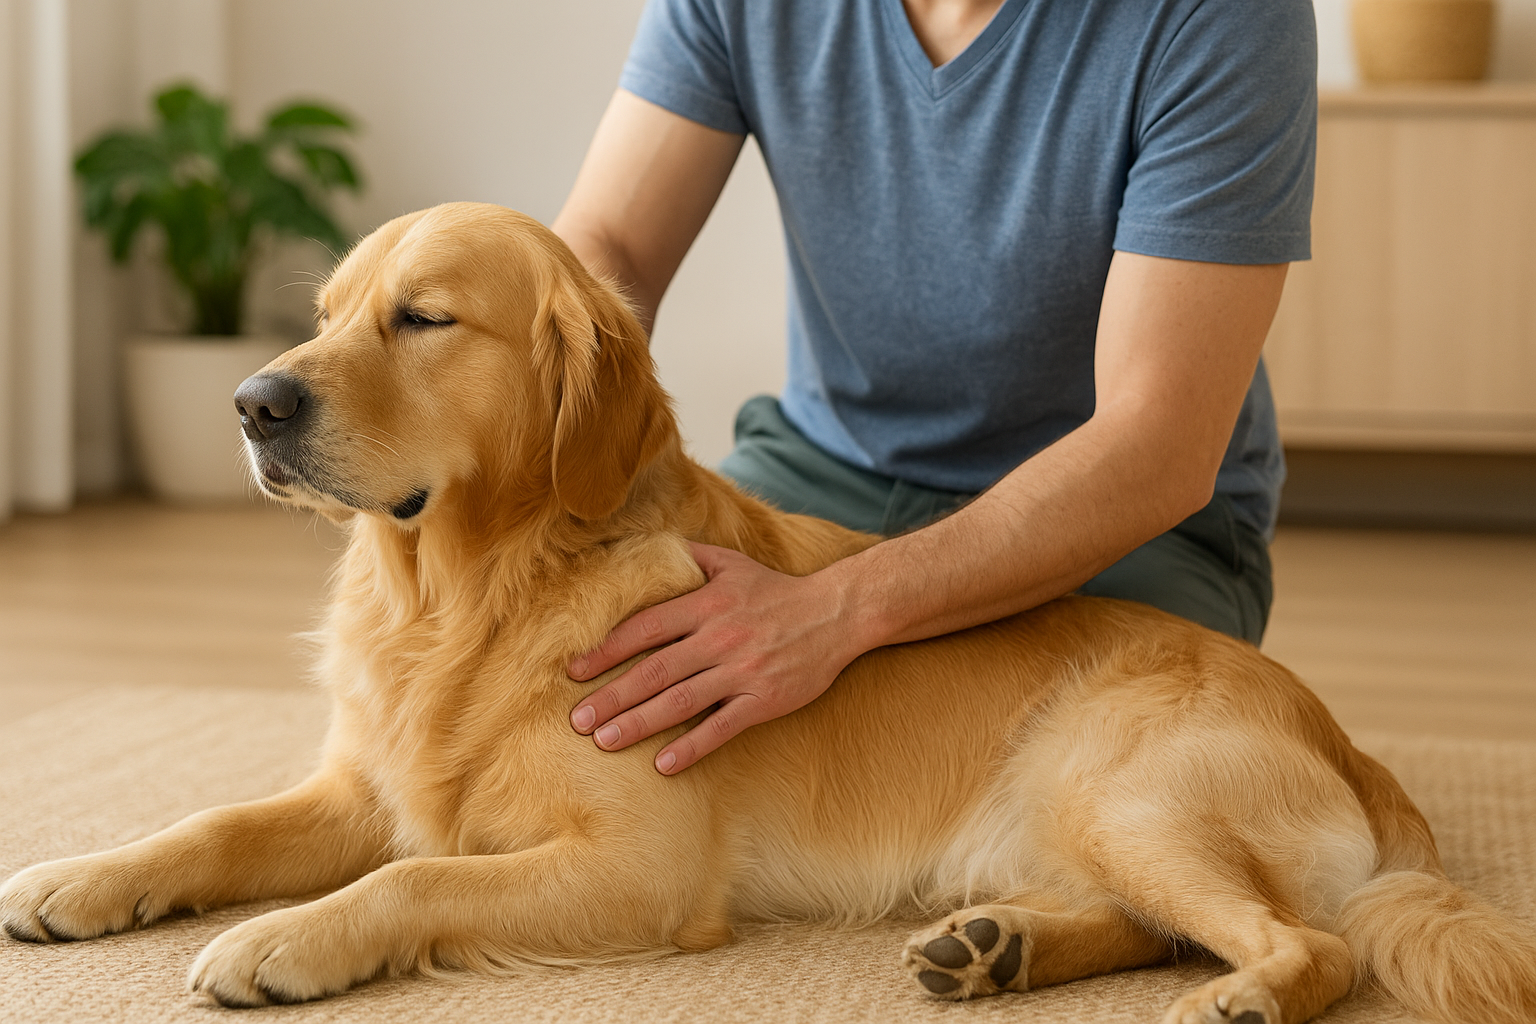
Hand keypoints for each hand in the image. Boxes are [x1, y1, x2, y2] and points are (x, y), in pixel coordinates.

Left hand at [567, 542, 862, 774]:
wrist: (837, 612)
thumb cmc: (776, 589)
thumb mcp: (731, 562)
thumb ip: (688, 556)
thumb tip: (646, 550)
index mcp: (707, 603)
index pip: (645, 627)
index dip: (606, 649)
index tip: (574, 670)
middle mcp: (719, 638)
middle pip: (654, 670)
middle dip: (611, 696)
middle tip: (576, 719)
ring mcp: (742, 671)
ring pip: (680, 701)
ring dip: (638, 723)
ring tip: (604, 741)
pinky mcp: (764, 699)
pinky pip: (722, 727)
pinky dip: (692, 746)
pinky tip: (662, 764)